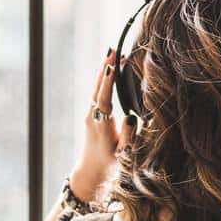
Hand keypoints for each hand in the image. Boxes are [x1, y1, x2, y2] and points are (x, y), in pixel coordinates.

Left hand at [71, 47, 137, 201]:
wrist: (92, 171)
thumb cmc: (110, 163)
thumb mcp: (123, 154)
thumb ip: (128, 136)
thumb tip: (130, 117)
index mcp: (101, 125)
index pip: (104, 99)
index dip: (107, 82)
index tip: (112, 65)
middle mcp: (92, 117)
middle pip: (97, 88)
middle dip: (105, 67)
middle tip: (113, 49)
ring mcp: (90, 114)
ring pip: (96, 88)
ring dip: (104, 70)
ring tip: (112, 53)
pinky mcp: (91, 114)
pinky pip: (97, 92)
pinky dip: (103, 79)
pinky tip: (109, 69)